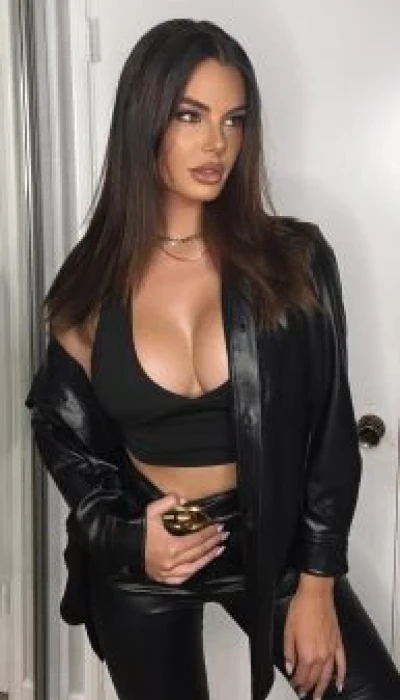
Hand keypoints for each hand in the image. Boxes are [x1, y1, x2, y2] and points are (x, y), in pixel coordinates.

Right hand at [144, 493, 227, 583]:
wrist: (122, 545)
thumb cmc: (137, 529)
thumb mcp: (151, 511)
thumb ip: (169, 501)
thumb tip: (184, 500)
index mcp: (171, 547)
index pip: (196, 540)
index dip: (209, 533)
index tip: (218, 526)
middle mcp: (171, 563)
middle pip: (197, 552)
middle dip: (212, 542)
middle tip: (223, 535)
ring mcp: (167, 573)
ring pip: (193, 567)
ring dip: (208, 558)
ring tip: (218, 550)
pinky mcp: (162, 578)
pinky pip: (182, 579)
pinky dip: (193, 572)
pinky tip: (200, 566)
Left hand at [284, 575, 345, 698]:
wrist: (316, 595)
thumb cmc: (301, 609)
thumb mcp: (288, 631)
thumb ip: (288, 652)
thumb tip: (290, 667)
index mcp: (307, 653)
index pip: (301, 675)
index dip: (296, 683)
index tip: (293, 686)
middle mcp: (321, 655)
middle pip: (314, 678)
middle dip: (307, 688)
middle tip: (303, 694)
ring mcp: (331, 650)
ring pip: (328, 676)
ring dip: (322, 688)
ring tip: (318, 697)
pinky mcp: (338, 643)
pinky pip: (342, 664)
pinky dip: (341, 676)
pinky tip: (339, 684)